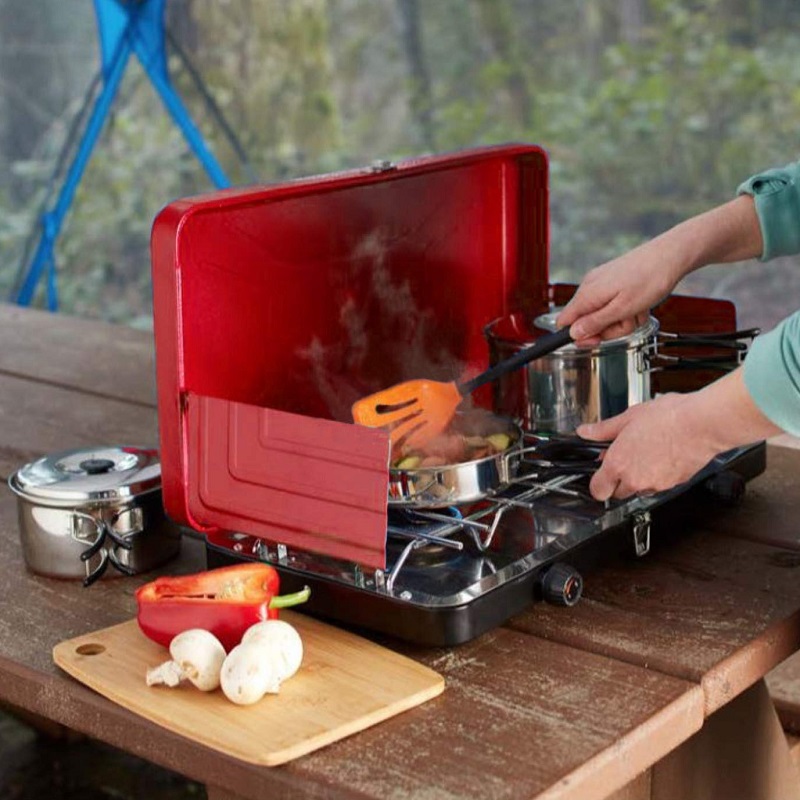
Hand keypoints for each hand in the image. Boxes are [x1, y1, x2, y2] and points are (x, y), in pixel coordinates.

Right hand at [556, 196, 761, 344]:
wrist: (671, 254)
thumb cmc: (650, 279)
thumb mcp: (623, 309)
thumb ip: (595, 323)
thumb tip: (573, 333)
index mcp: (588, 293)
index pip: (565, 321)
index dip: (579, 336)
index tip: (598, 340)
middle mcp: (590, 287)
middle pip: (587, 321)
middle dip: (608, 328)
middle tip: (627, 322)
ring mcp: (602, 283)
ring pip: (603, 314)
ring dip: (622, 320)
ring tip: (637, 311)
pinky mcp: (613, 281)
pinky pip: (613, 304)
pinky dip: (627, 309)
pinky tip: (640, 304)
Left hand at [577, 367, 782, 500]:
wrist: (702, 423)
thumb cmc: (669, 418)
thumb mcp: (628, 417)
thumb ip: (603, 430)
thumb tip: (586, 432)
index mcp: (618, 464)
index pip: (598, 490)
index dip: (597, 483)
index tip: (599, 474)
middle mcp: (636, 479)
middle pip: (618, 493)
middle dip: (617, 479)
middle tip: (624, 458)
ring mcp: (656, 484)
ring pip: (639, 490)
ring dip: (638, 479)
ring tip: (645, 454)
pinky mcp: (674, 484)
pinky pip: (659, 486)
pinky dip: (657, 476)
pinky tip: (661, 456)